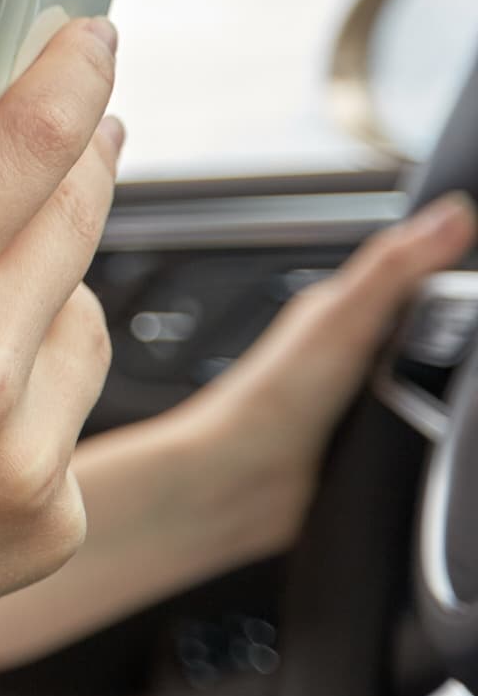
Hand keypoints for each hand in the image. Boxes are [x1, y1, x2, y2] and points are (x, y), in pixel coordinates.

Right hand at [0, 19, 122, 691]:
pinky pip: (77, 397)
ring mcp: (28, 457)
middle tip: (40, 131)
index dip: (70, 74)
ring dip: (41, 282)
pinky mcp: (55, 515)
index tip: (88, 35)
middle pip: (78, 211)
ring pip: (86, 306)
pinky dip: (36, 377)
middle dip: (68, 154)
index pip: (27, 149)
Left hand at [178, 189, 477, 556]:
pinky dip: (442, 431)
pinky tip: (456, 439)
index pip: (418, 277)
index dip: (458, 271)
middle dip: (463, 342)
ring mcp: (364, 399)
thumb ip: (396, 267)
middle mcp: (353, 351)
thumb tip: (452, 213)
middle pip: (432, 333)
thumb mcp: (344, 320)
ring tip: (469, 396)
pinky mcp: (372, 444)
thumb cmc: (270, 400)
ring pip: (431, 383)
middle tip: (476, 355)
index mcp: (345, 310)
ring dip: (454, 392)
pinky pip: (424, 430)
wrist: (240, 482)